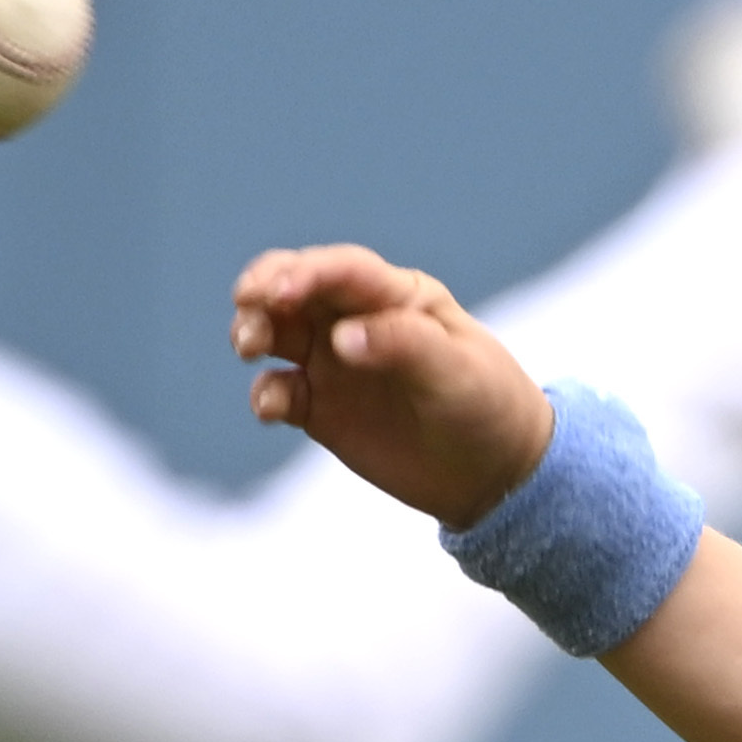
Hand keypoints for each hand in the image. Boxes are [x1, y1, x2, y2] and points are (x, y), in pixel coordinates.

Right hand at [231, 243, 554, 530]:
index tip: (279, 292)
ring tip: (249, 348)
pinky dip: (265, 394)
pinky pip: (278, 391)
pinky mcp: (320, 407)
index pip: (342, 270)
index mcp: (396, 294)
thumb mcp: (457, 370)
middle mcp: (356, 318)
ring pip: (276, 332)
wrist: (493, 472)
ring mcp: (333, 361)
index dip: (305, 272)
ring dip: (252, 331)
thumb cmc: (487, 405)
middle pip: (295, 287)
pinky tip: (271, 408)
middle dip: (263, 288)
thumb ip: (402, 344)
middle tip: (248, 304)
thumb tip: (339, 339)